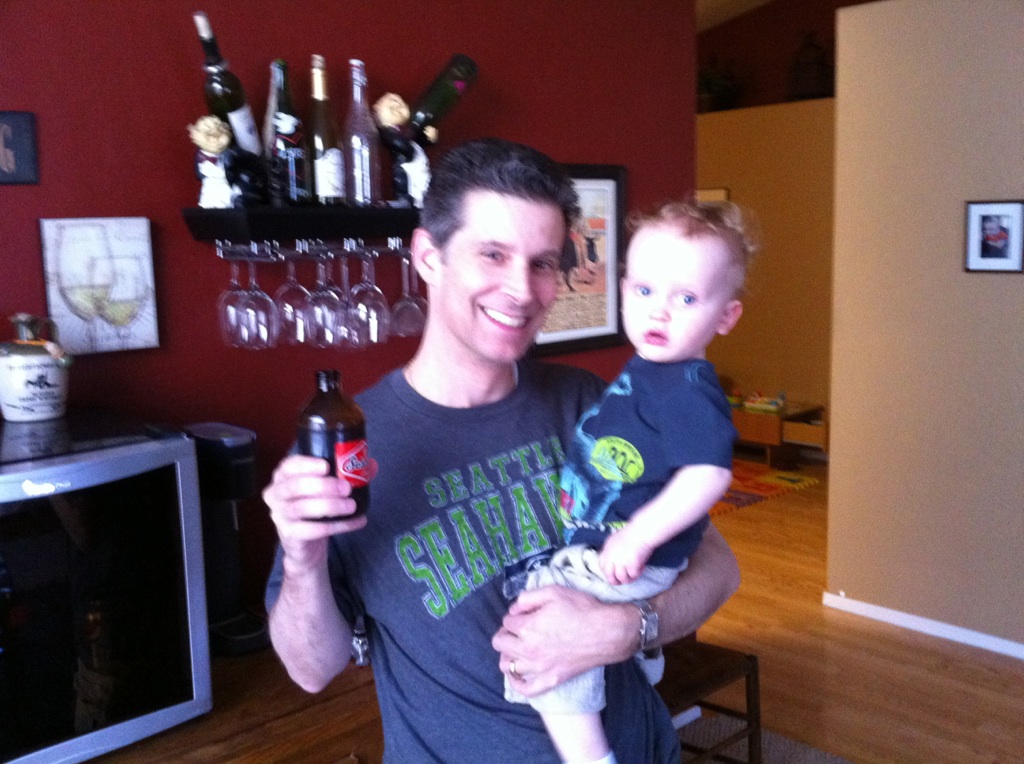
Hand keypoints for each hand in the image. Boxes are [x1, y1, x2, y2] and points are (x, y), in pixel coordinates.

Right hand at [262, 455, 372, 570]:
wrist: (305, 542)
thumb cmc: (315, 507)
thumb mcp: (327, 488)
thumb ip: (348, 474)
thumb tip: (371, 464)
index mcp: (283, 476)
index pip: (289, 466)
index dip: (307, 465)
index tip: (327, 467)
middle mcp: (275, 493)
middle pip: (295, 486)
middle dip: (323, 486)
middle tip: (347, 488)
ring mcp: (279, 515)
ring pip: (302, 508)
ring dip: (331, 506)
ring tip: (352, 506)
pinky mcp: (289, 534)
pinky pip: (313, 529)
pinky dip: (337, 526)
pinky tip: (356, 522)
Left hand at [491, 584, 635, 696]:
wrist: (606, 632)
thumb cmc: (581, 609)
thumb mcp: (553, 592)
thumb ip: (527, 598)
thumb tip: (514, 609)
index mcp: (527, 627)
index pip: (507, 621)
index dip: (515, 615)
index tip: (526, 614)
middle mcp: (528, 649)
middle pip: (500, 643)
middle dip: (505, 632)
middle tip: (519, 629)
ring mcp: (538, 668)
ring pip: (507, 666)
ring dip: (508, 654)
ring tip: (518, 647)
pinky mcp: (550, 680)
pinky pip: (525, 689)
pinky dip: (516, 682)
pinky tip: (517, 674)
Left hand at [598, 528, 653, 584]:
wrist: (643, 531)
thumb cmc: (634, 533)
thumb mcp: (617, 540)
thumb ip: (613, 551)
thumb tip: (614, 563)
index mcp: (607, 549)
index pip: (602, 565)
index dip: (607, 572)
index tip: (613, 574)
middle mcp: (611, 556)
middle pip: (609, 575)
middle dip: (616, 581)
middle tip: (623, 580)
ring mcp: (620, 561)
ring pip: (622, 578)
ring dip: (629, 578)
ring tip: (635, 573)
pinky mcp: (631, 564)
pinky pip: (633, 575)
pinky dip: (638, 573)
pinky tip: (642, 567)